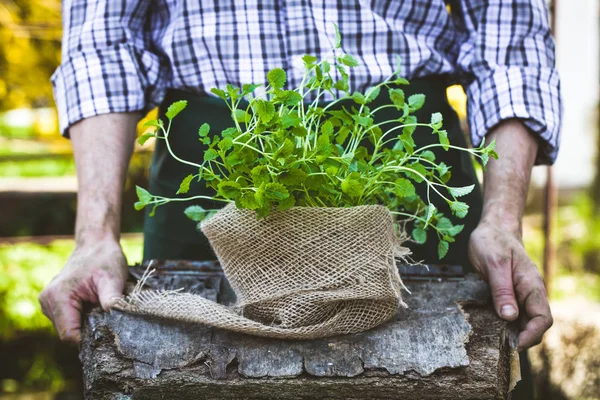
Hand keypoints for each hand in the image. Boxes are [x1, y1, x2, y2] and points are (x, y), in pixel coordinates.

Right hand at [39, 238, 127, 342]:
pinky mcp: (54, 304)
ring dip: (86, 323)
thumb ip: (112, 301)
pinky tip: (93, 305)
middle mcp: (47, 302)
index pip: (69, 336)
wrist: (96, 244)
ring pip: (69, 328)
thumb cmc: (105, 259)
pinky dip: (82, 318)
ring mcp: (48, 303)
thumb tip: (118, 323)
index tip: (108, 333)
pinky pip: (69, 321)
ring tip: (99, 306)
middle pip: (68, 334)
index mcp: (58, 297)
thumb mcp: (113, 279)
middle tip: (106, 316)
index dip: (90, 339)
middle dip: (89, 330)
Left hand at [469, 222, 552, 350]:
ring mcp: (519, 294)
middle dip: (520, 338)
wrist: (492, 228)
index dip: (530, 335)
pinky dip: (501, 323)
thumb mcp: (494, 263)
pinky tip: (487, 327)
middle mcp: (529, 293)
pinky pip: (509, 314)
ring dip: (510, 332)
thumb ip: (502, 290)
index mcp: (531, 286)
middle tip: (498, 346)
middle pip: (532, 325)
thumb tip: (509, 317)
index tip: (513, 345)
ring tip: (491, 340)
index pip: (542, 319)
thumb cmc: (493, 241)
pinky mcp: (508, 294)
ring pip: (521, 321)